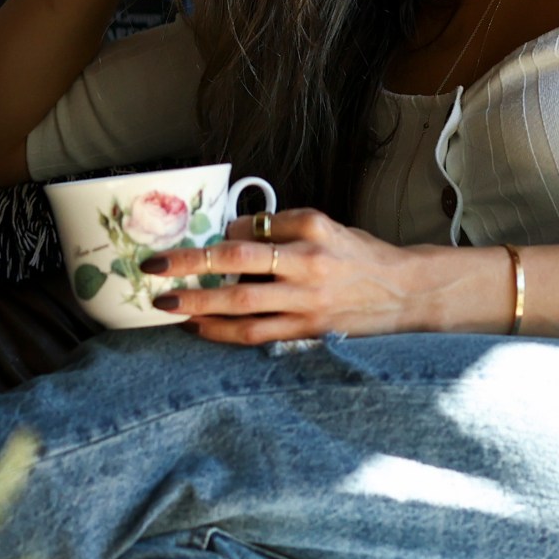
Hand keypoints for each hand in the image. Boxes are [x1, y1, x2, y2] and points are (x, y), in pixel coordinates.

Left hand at [143, 209, 471, 344]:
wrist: (405, 292)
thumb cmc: (362, 256)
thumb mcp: (329, 226)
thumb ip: (284, 227)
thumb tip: (232, 233)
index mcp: (313, 230)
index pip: (254, 227)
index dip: (220, 234)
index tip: (200, 238)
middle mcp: (308, 264)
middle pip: (237, 262)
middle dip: (190, 265)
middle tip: (153, 266)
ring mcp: (306, 301)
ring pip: (241, 303)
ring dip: (198, 302)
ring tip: (166, 302)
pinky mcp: (307, 330)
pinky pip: (255, 333)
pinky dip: (221, 330)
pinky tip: (199, 325)